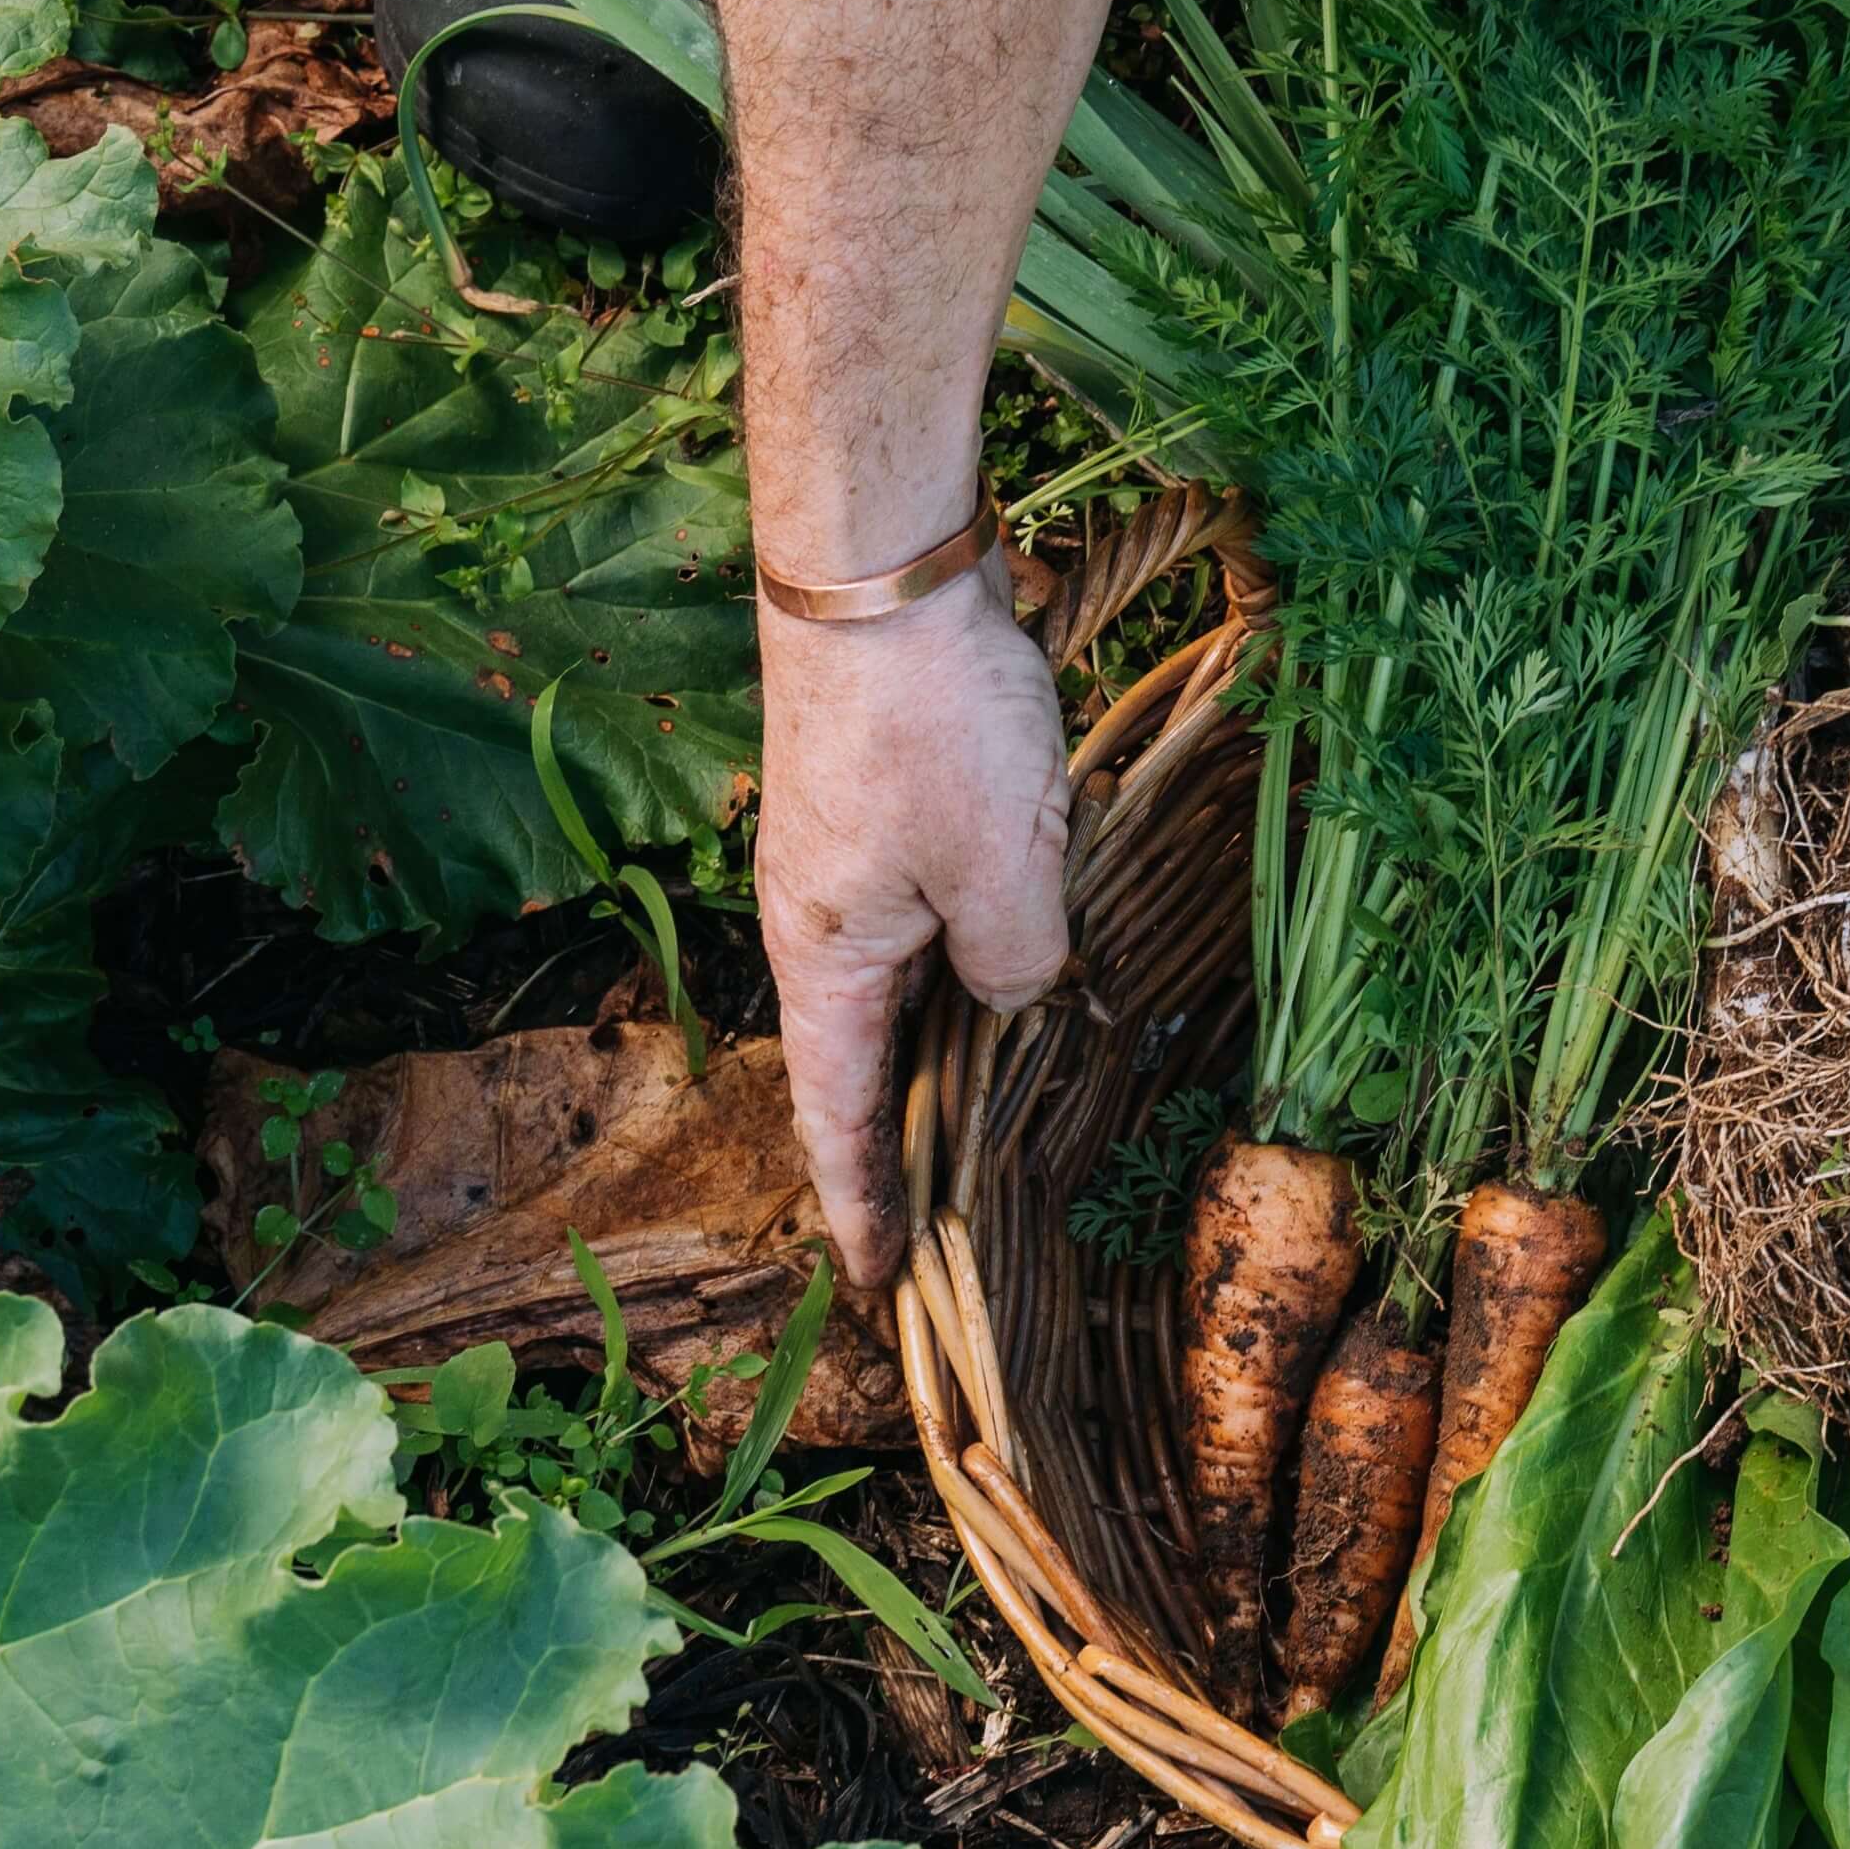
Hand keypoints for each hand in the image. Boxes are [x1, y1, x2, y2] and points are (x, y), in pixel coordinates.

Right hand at [758, 571, 1074, 1283]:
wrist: (879, 565)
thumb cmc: (927, 721)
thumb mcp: (1001, 869)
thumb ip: (1017, 963)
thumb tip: (1019, 993)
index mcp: (826, 962)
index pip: (839, 1118)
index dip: (864, 1205)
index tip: (879, 1283)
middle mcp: (821, 924)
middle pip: (869, 1059)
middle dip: (909, 1145)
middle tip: (956, 1229)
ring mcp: (852, 863)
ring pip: (909, 983)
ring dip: (951, 1048)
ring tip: (1002, 1123)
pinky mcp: (889, 807)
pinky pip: (933, 914)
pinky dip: (973, 962)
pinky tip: (1028, 972)